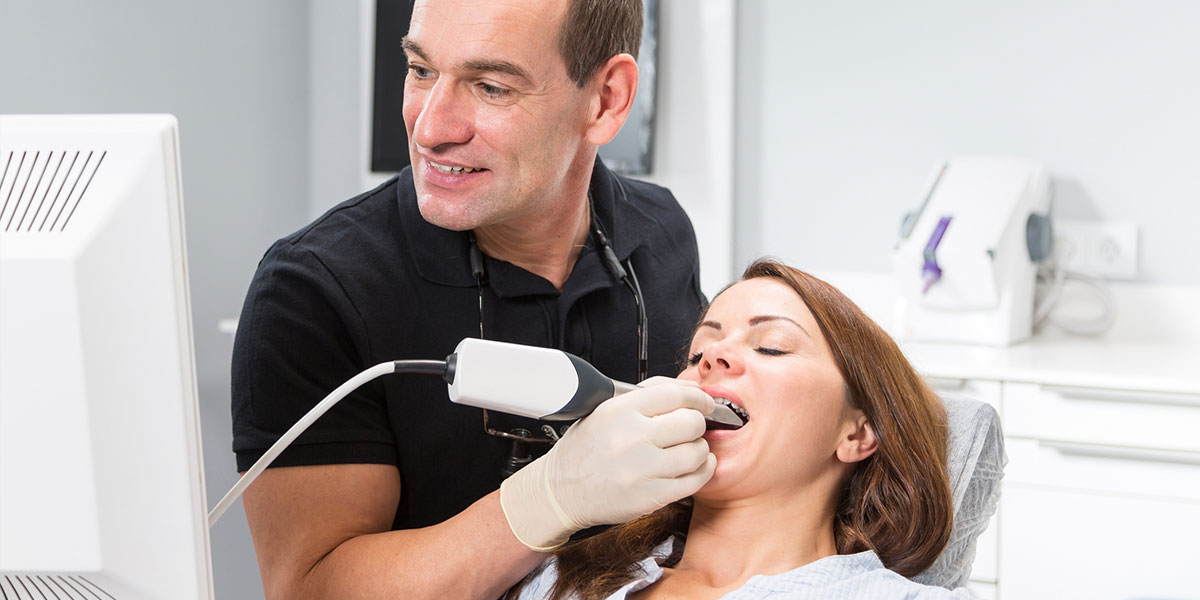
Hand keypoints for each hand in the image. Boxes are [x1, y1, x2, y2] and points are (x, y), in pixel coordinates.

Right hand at [499, 378, 716, 550]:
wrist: (560, 491)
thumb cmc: (585, 450)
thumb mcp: (605, 410)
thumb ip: (647, 396)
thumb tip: (689, 390)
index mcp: (619, 411)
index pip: (675, 394)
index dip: (698, 397)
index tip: (704, 403)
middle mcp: (631, 438)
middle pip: (691, 422)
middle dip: (697, 423)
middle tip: (693, 427)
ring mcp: (641, 469)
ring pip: (696, 452)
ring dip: (700, 449)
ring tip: (690, 448)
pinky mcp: (650, 496)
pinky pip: (694, 481)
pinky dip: (702, 470)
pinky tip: (695, 466)